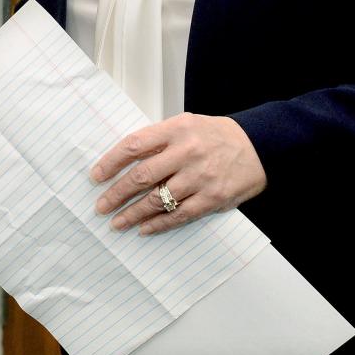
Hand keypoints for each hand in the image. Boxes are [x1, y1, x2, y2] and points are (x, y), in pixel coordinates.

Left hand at [90, 113, 266, 234]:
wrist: (259, 147)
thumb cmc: (215, 136)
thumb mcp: (186, 125)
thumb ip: (159, 140)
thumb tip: (123, 161)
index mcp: (177, 129)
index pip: (135, 145)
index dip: (111, 161)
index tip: (96, 176)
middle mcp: (187, 152)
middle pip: (142, 176)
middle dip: (116, 193)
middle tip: (100, 206)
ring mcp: (201, 177)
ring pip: (158, 200)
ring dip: (133, 214)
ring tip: (117, 223)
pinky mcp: (213, 198)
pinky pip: (179, 215)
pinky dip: (158, 224)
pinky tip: (144, 229)